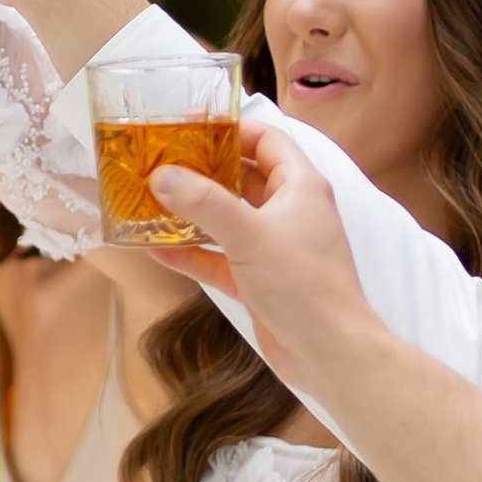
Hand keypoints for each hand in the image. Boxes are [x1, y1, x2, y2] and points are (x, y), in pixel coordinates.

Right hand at [149, 120, 373, 379]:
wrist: (329, 354)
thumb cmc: (304, 285)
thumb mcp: (250, 235)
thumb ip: (204, 203)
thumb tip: (163, 176)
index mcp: (300, 187)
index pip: (265, 140)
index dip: (230, 130)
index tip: (188, 127)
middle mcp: (289, 212)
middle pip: (242, 177)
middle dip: (202, 171)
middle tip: (161, 162)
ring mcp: (273, 248)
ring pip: (227, 220)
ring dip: (192, 213)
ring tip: (151, 201)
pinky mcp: (258, 281)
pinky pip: (219, 258)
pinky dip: (193, 252)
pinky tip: (158, 249)